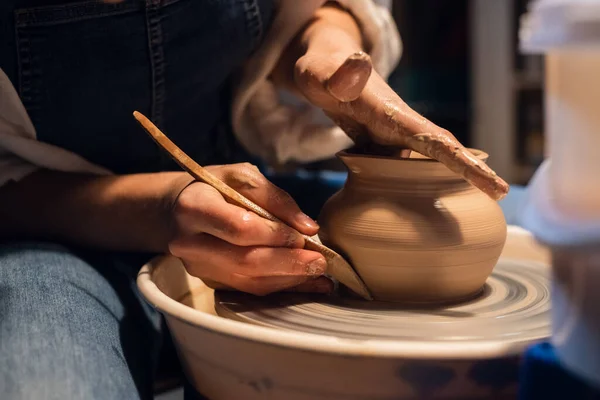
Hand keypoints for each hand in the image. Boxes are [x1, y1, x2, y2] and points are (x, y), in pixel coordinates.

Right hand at [168, 163, 332, 295]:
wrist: (178, 210)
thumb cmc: (214, 187)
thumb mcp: (242, 176)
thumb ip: (275, 198)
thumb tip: (308, 227)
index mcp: (194, 208)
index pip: (240, 228)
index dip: (275, 235)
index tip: (304, 237)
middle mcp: (190, 243)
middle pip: (246, 261)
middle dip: (289, 263)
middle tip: (321, 262)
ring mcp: (199, 268)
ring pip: (250, 281)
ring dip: (290, 280)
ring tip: (320, 275)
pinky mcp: (210, 282)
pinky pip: (250, 289)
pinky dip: (281, 287)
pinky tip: (306, 283)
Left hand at [290, 6, 508, 200]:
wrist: (323, 67)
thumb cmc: (321, 71)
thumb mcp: (322, 73)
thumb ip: (339, 75)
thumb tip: (358, 64)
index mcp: (393, 114)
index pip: (435, 141)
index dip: (465, 163)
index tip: (494, 182)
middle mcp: (400, 124)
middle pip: (443, 150)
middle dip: (474, 171)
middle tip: (502, 194)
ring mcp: (392, 134)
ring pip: (429, 158)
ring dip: (455, 175)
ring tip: (484, 195)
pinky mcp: (382, 141)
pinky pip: (408, 162)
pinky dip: (425, 176)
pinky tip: (432, 194)